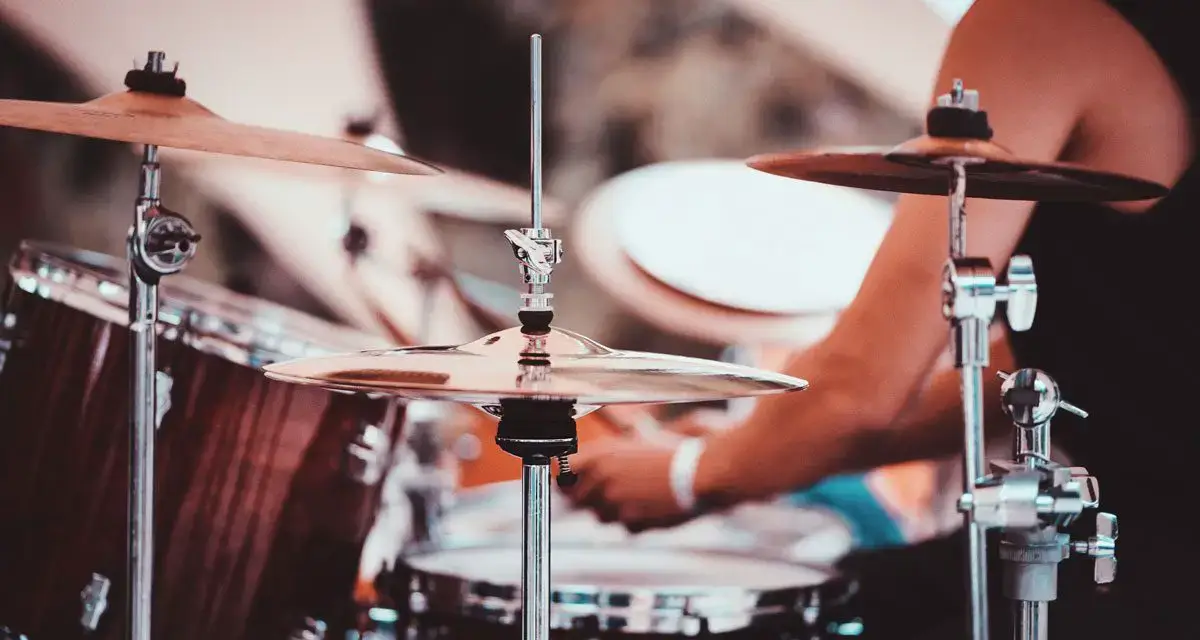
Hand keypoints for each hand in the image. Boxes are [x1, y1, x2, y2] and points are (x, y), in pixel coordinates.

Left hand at [562, 436, 695, 532]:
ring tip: (638, 496)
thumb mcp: (635, 442)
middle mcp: (602, 477)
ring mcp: (614, 501)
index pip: (561, 472)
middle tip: (609, 494)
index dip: (564, 480)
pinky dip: (634, 521)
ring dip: (613, 511)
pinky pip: (624, 526)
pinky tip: (651, 506)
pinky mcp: (630, 521)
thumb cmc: (672, 454)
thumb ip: (607, 455)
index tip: (568, 484)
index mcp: (600, 454)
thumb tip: (586, 463)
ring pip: (600, 516)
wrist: (699, 474)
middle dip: (588, 499)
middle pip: (575, 499)